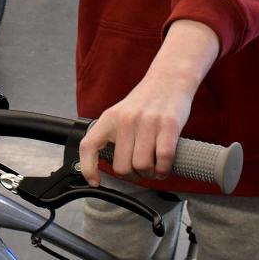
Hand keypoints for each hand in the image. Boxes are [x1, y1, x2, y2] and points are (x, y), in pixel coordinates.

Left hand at [77, 19, 219, 185]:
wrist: (170, 78)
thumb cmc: (146, 101)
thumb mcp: (121, 113)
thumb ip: (113, 135)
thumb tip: (107, 164)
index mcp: (109, 118)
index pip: (88, 146)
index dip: (88, 168)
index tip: (95, 181)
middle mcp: (125, 120)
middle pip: (122, 167)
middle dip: (133, 176)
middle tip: (140, 171)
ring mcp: (147, 122)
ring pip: (142, 166)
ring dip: (150, 174)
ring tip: (154, 169)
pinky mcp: (169, 124)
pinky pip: (163, 158)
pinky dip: (164, 169)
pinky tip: (164, 167)